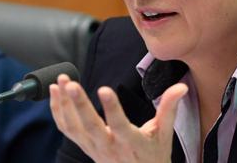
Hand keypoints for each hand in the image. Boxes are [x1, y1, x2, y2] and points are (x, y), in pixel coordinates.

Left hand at [49, 74, 187, 162]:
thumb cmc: (153, 155)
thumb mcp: (165, 133)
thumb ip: (170, 108)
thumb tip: (181, 86)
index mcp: (131, 143)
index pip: (120, 125)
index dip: (112, 108)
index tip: (104, 89)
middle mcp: (109, 147)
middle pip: (90, 127)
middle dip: (79, 105)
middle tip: (71, 84)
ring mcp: (94, 148)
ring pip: (74, 128)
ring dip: (64, 104)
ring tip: (61, 81)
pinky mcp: (84, 146)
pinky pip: (67, 130)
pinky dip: (58, 112)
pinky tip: (55, 93)